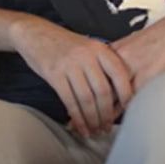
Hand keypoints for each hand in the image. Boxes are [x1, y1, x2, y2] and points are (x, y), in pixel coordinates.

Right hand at [10, 16, 133, 136]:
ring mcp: (70, 64)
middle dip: (107, 114)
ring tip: (95, 130)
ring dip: (92, 119)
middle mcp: (86, 55)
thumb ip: (102, 64)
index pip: (119, 74)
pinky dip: (77, 118)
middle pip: (103, 91)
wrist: (35, 32)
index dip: (126, 95)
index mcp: (99, 48)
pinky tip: (80, 127)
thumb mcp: (88, 47)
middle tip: (107, 127)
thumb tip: (118, 93)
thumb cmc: (64, 44)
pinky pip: (69, 101)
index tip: (129, 110)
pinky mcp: (54, 74)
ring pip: (87, 99)